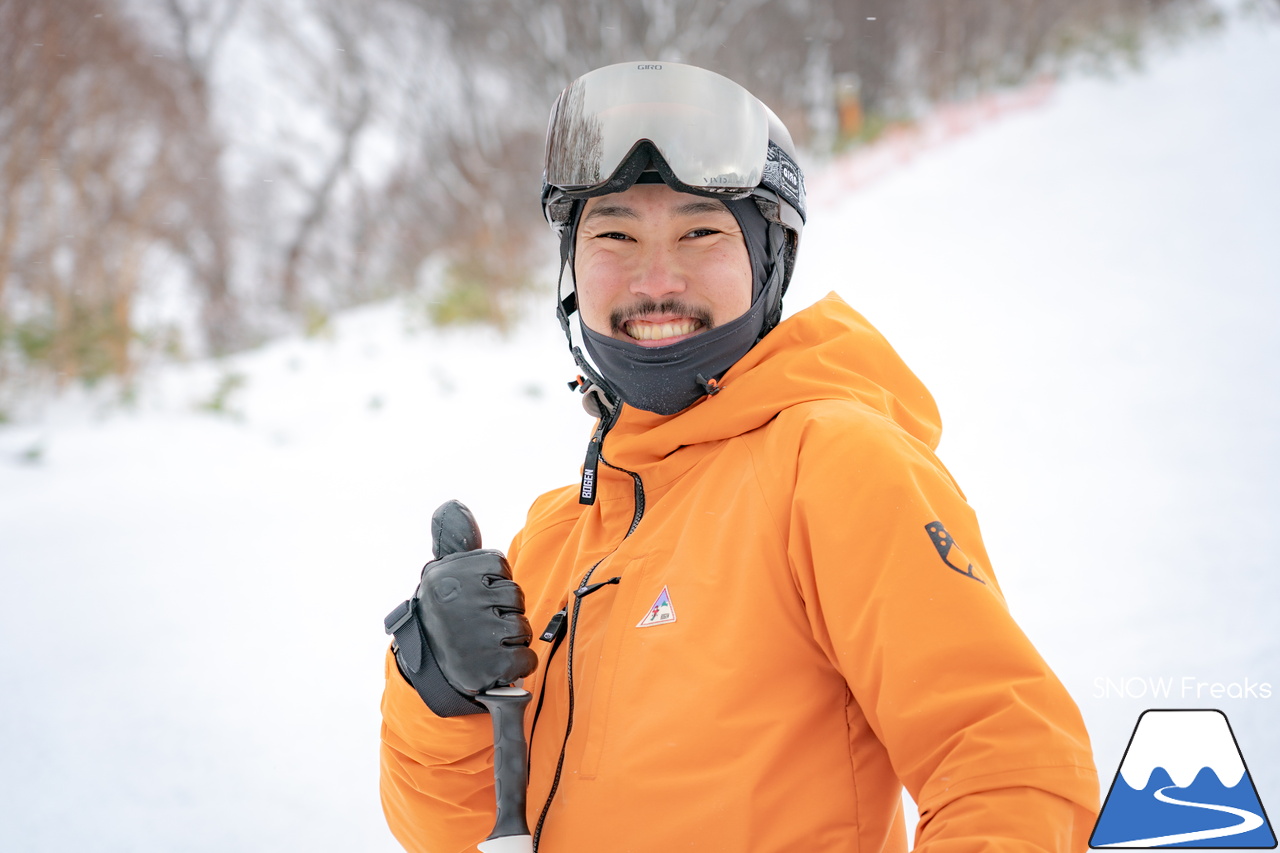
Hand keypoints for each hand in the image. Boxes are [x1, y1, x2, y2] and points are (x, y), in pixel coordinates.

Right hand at [385, 501, 536, 715]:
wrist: (425, 669)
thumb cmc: (443, 614)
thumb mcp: (442, 573)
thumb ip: (455, 538)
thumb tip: (452, 504)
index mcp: (450, 574)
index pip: (499, 566)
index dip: (493, 583)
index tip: (474, 597)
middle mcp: (459, 601)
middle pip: (514, 595)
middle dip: (504, 611)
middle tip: (481, 623)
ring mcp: (473, 635)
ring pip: (522, 626)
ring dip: (511, 638)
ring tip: (487, 643)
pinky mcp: (486, 667)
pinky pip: (526, 658)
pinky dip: (518, 664)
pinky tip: (496, 662)